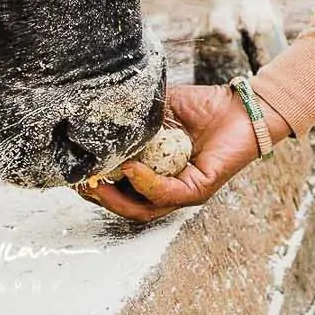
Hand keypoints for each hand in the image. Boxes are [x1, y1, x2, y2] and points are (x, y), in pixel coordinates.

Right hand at [75, 82, 291, 222]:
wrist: (241, 106)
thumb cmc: (203, 107)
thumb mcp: (159, 108)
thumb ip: (133, 115)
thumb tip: (95, 107)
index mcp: (152, 173)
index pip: (117, 190)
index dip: (93, 185)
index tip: (73, 171)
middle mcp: (165, 189)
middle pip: (124, 207)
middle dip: (98, 197)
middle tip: (80, 181)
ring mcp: (182, 192)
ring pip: (141, 209)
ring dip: (115, 198)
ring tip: (97, 181)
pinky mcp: (199, 190)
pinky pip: (167, 194)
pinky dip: (145, 183)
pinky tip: (130, 168)